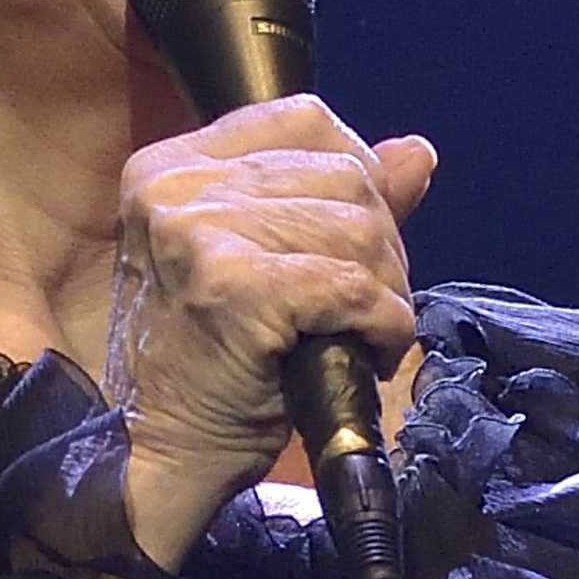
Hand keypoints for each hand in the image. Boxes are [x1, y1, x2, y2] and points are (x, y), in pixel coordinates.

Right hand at [110, 97, 436, 572]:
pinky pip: (355, 286)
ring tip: (362, 338)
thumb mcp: (260, 266)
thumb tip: (416, 153)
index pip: (303, 121)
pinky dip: (384, 326)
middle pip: (344, 175)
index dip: (357, 176)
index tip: (358, 244)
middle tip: (364, 311)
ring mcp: (201, 232)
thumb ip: (331, 202)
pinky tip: (368, 355)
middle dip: (381, 247)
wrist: (162, 457)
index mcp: (171, 166)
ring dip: (387, 293)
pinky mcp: (234, 287)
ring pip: (360, 230)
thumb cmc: (209, 371)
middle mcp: (177, 187)